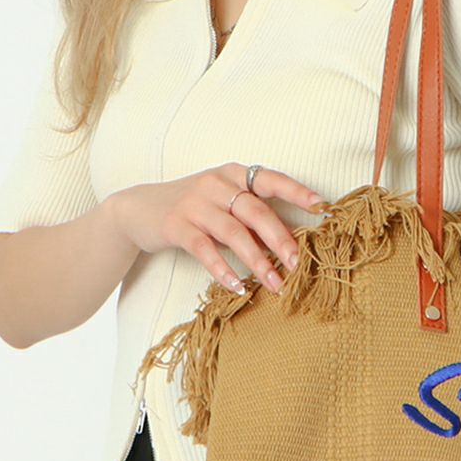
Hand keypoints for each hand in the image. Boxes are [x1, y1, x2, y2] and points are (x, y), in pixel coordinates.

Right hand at [107, 162, 324, 294]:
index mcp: (235, 174)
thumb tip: (295, 241)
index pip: (272, 179)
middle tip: (298, 264)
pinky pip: (204, 249)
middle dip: (281, 239)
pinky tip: (237, 286)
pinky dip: (223, 269)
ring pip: (234, 232)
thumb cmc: (195, 209)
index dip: (297, 191)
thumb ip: (254, 216)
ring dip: (258, 261)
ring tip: (275, 284)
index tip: (322, 207)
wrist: (138, 209)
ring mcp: (195, 203)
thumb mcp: (226, 204)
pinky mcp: (176, 225)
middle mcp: (217, 184)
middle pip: (256, 211)